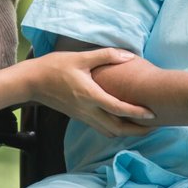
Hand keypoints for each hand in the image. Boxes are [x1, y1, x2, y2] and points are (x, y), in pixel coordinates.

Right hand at [31, 49, 154, 136]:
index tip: (153, 114)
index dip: (137, 113)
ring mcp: (83, 116)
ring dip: (127, 132)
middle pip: (117, 128)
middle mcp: (88, 111)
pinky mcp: (79, 117)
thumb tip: (129, 55)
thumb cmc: (54, 67)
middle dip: (137, 130)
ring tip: (143, 127)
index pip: (118, 108)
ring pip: (109, 131)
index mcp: (90, 96)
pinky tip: (123, 123)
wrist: (31, 82)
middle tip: (155, 126)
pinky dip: (115, 129)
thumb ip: (105, 56)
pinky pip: (101, 128)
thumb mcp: (80, 57)